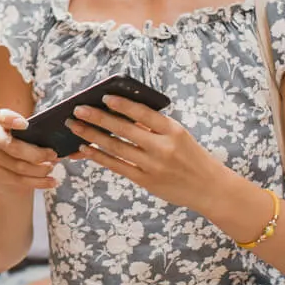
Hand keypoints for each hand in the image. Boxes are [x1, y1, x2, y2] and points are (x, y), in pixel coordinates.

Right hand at [0, 110, 59, 191]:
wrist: (12, 173)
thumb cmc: (28, 150)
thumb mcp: (33, 139)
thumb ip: (41, 137)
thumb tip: (61, 145)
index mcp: (4, 123)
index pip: (3, 116)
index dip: (11, 119)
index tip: (25, 124)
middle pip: (14, 147)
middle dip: (37, 154)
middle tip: (53, 155)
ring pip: (19, 166)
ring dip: (40, 169)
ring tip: (52, 168)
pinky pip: (20, 180)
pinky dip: (39, 182)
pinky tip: (51, 181)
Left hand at [67, 96, 220, 210]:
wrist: (209, 188)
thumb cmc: (191, 156)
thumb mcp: (179, 135)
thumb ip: (153, 126)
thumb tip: (119, 113)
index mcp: (173, 130)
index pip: (143, 113)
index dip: (122, 104)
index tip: (103, 96)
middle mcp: (163, 148)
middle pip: (124, 130)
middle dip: (97, 118)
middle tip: (77, 110)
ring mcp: (153, 166)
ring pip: (116, 148)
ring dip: (92, 136)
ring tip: (75, 126)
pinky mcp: (146, 181)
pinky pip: (117, 166)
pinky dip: (99, 156)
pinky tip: (86, 148)